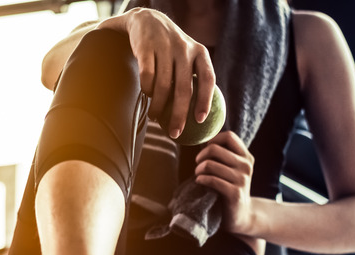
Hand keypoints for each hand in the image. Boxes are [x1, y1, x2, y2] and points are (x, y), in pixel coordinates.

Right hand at [97, 8, 214, 138]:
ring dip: (158, 107)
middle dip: (179, 116)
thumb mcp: (188, 55)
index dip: (205, 101)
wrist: (147, 20)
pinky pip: (147, 78)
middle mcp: (185, 49)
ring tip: (155, 117)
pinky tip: (147, 96)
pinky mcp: (146, 48)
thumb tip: (201, 116)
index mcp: (200, 52)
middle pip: (184, 89)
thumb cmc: (170, 48)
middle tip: (175, 134)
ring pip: (162, 87)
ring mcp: (165, 48)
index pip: (207, 79)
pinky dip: (147, 91)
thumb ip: (194, 77)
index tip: (200, 121)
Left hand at [194, 131, 255, 234]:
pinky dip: (201, 180)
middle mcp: (246, 166)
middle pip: (215, 149)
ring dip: (199, 170)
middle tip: (198, 165)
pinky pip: (212, 180)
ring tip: (198, 175)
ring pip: (210, 164)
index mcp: (246, 157)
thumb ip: (223, 155)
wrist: (241, 215)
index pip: (228, 136)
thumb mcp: (231, 169)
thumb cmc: (230, 188)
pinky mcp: (235, 193)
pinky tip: (200, 182)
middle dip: (200, 157)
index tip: (206, 151)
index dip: (212, 140)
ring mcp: (242, 180)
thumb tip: (204, 140)